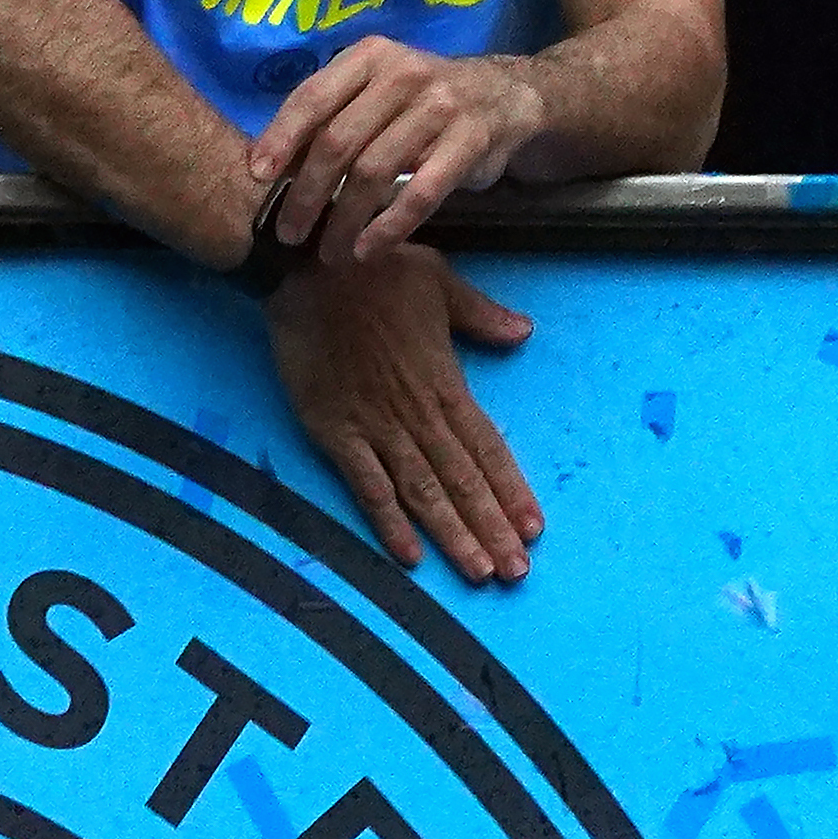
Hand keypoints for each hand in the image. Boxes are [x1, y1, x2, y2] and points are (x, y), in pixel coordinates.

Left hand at [252, 38, 546, 263]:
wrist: (505, 94)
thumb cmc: (421, 98)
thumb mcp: (377, 86)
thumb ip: (334, 113)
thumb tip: (272, 165)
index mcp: (369, 57)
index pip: (313, 97)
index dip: (281, 138)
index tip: (257, 176)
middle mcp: (402, 74)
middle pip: (339, 140)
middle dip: (307, 192)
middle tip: (288, 232)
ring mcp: (440, 106)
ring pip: (375, 170)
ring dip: (344, 218)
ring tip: (328, 251)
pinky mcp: (471, 140)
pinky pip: (422, 191)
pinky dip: (390, 226)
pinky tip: (368, 249)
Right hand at [264, 245, 540, 582]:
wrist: (304, 265)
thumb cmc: (372, 268)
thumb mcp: (437, 280)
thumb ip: (479, 314)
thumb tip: (523, 332)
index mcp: (444, 381)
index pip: (487, 446)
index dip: (511, 489)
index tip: (534, 529)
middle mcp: (415, 412)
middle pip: (461, 480)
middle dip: (490, 527)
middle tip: (516, 572)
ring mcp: (374, 424)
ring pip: (422, 490)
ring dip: (452, 534)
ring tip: (478, 573)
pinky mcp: (333, 428)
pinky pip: (366, 484)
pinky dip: (388, 520)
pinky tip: (408, 555)